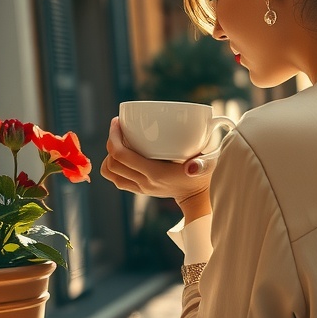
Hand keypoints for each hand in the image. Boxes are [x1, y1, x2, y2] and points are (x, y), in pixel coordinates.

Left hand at [100, 118, 214, 218]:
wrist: (198, 195)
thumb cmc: (202, 175)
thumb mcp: (206, 165)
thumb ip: (202, 164)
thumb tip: (192, 167)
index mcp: (155, 173)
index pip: (122, 155)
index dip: (114, 137)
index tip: (117, 122)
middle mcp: (144, 183)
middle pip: (112, 163)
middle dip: (110, 143)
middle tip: (119, 128)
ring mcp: (140, 188)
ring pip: (110, 173)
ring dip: (110, 156)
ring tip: (120, 142)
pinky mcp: (139, 189)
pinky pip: (116, 179)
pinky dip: (114, 166)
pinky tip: (124, 154)